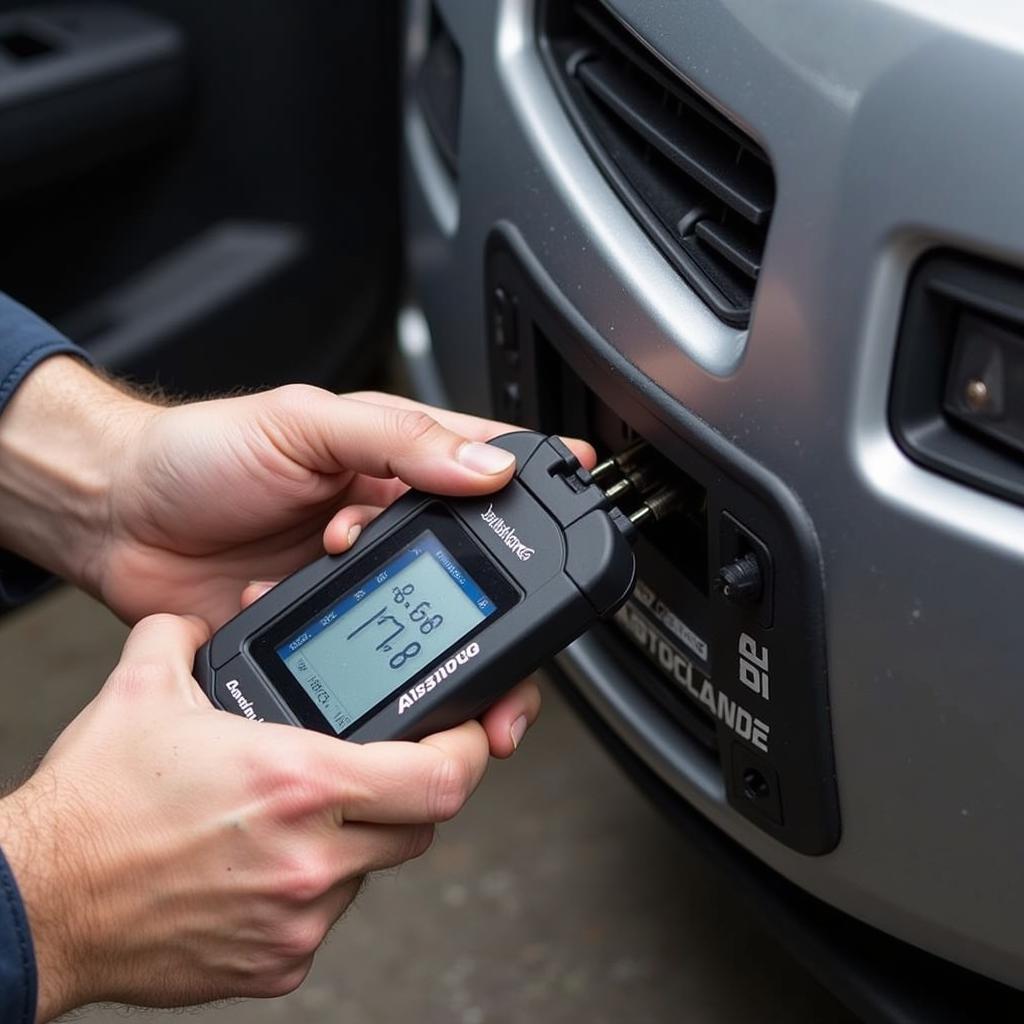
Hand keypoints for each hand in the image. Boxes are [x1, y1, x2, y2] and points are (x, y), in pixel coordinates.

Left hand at [0, 358, 588, 754]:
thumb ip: (398, 440)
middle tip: (522, 629)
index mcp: (391, 459)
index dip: (536, 482)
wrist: (117, 522)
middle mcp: (383, 521)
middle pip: (475, 559)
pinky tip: (346, 644)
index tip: (579, 496)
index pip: (484, 467)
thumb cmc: (202, 455)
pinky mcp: (327, 628)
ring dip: (448, 643)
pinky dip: (375, 661)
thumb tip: (484, 467)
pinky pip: (376, 655)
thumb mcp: (304, 423)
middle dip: (508, 597)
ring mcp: (357, 579)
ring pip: (434, 617)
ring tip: (445, 661)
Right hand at [0, 614, 500, 1019]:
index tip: (468, 732)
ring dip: (359, 837)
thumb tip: (202, 615)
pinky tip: (269, 857)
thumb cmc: (93, 806)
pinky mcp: (276, 964)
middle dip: (414, 791)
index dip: (470, 750)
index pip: (441, 776)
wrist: (37, 903)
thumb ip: (186, 630)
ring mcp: (296, 919)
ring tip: (305, 810)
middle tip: (386, 766)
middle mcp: (310, 857)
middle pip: (421, 824)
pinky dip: (316, 885)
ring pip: (373, 870)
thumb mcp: (143, 689)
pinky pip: (326, 917)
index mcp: (299, 783)